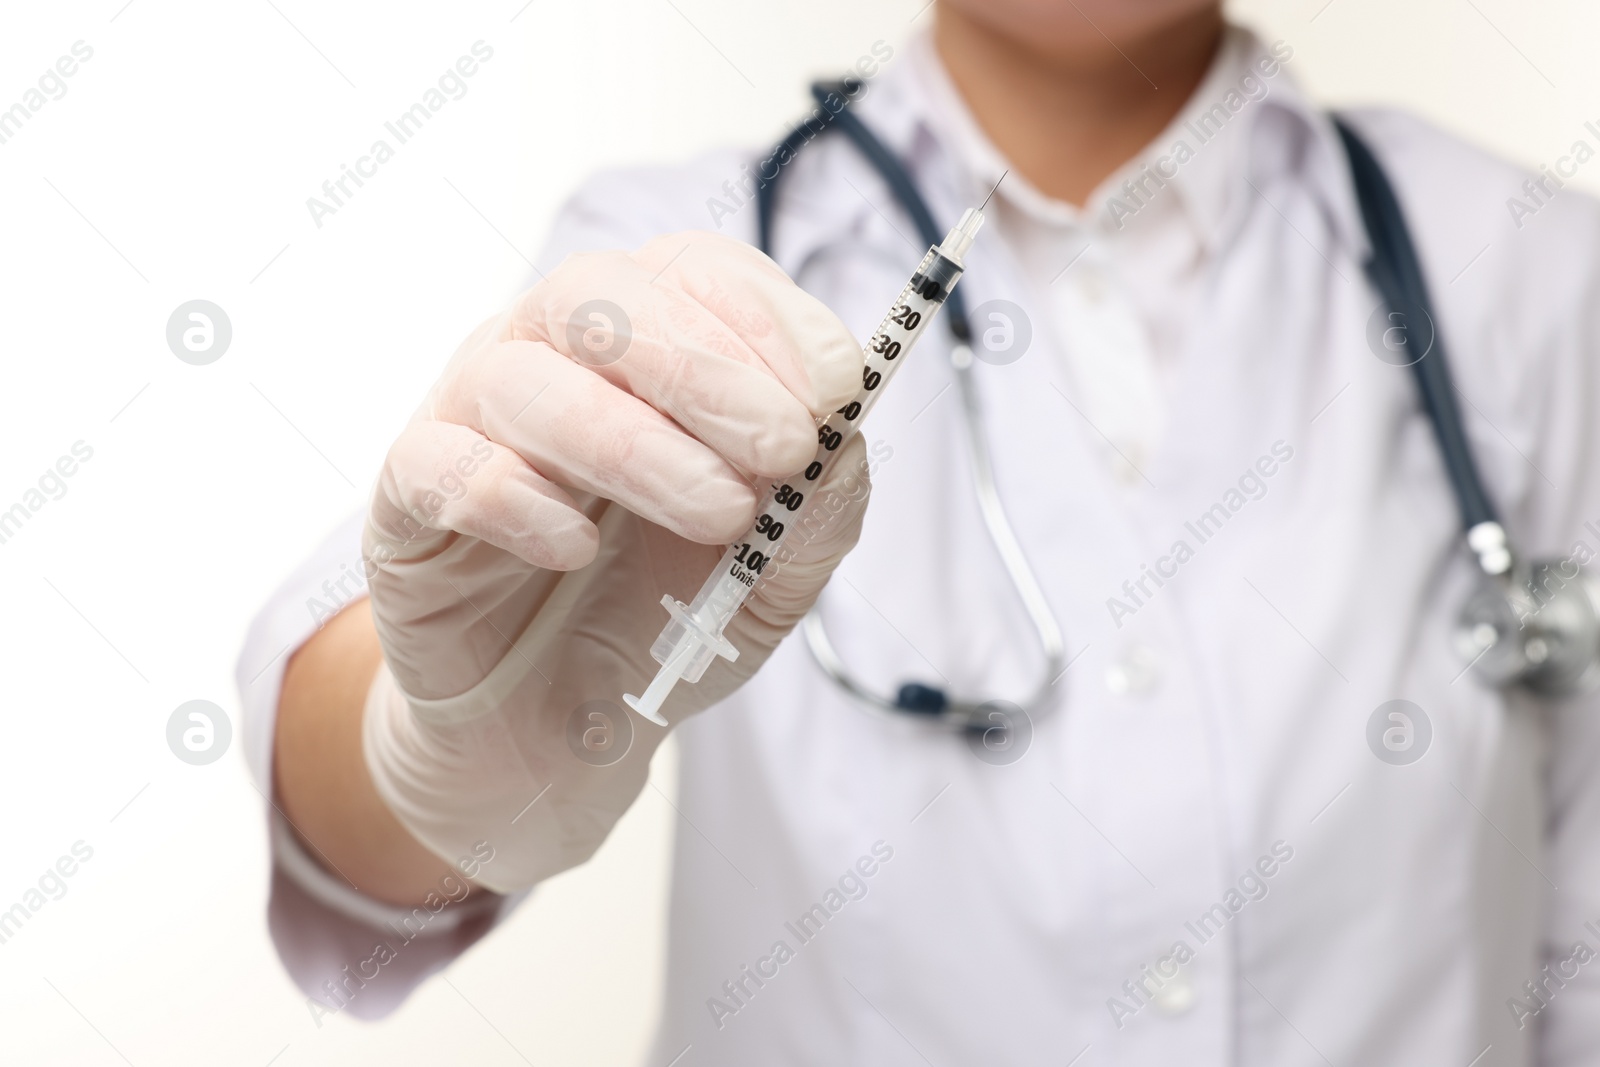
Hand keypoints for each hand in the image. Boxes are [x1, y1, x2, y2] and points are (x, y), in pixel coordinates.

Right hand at [360, 232, 868, 890]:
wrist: (552, 724)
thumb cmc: (658, 618)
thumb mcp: (770, 579)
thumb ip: (814, 515)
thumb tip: (843, 447)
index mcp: (642, 346)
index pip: (694, 273)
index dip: (770, 318)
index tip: (837, 392)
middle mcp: (546, 355)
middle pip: (601, 297)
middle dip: (707, 366)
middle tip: (783, 445)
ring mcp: (466, 417)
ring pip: (526, 380)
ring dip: (636, 444)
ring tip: (718, 517)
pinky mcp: (407, 500)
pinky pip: (443, 466)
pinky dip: (520, 502)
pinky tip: (576, 551)